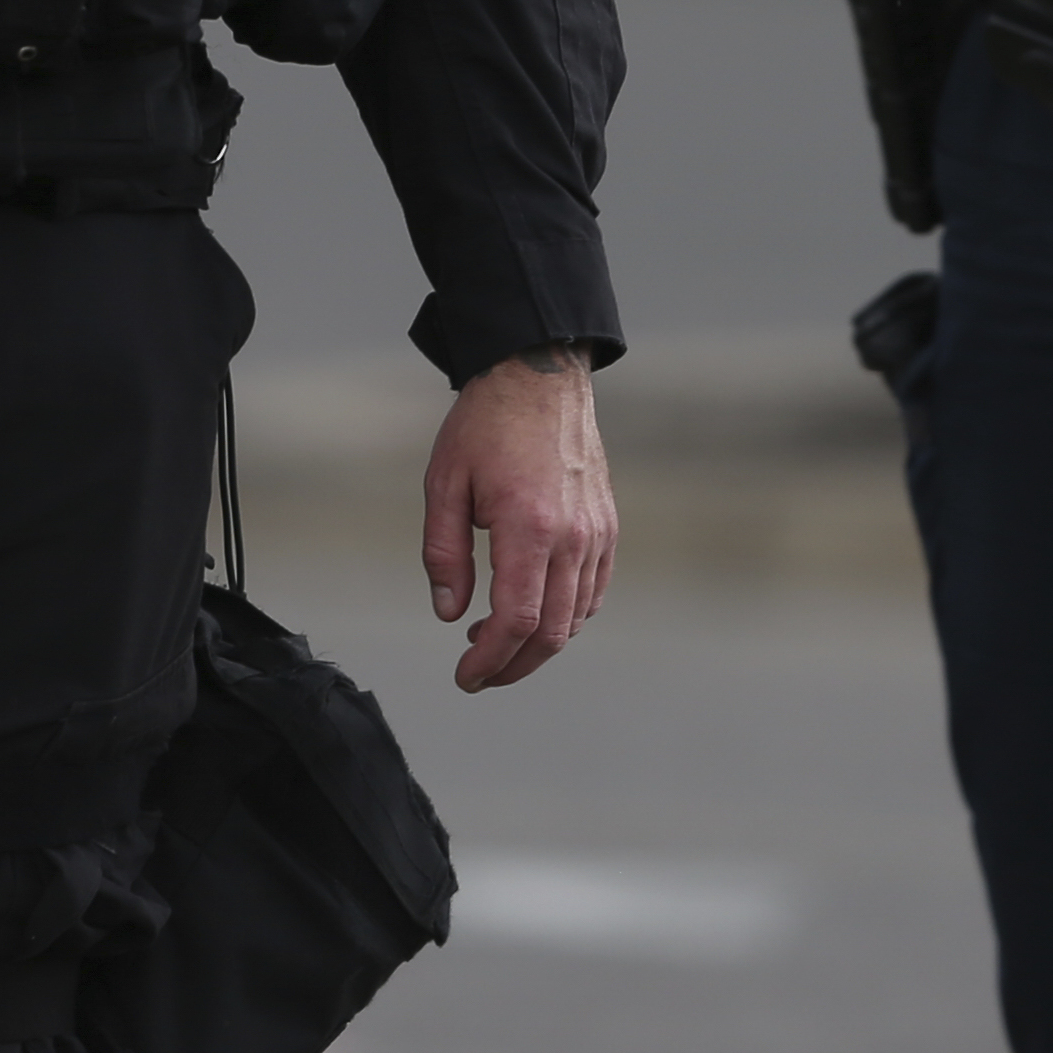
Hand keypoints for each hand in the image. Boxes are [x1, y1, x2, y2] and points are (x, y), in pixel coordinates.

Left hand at [422, 348, 618, 690]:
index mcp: (528, 527)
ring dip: (538, 643)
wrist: (539, 375)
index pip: (516, 621)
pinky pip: (593, 591)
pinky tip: (534, 610)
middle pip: (552, 633)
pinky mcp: (607, 526)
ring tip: (495, 638)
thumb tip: (450, 613)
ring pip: (576, 618)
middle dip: (514, 665)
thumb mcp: (444, 483)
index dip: (490, 661)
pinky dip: (567, 616)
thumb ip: (445, 554)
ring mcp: (597, 533)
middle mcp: (572, 538)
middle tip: (479, 673)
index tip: (466, 677)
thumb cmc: (486, 424)